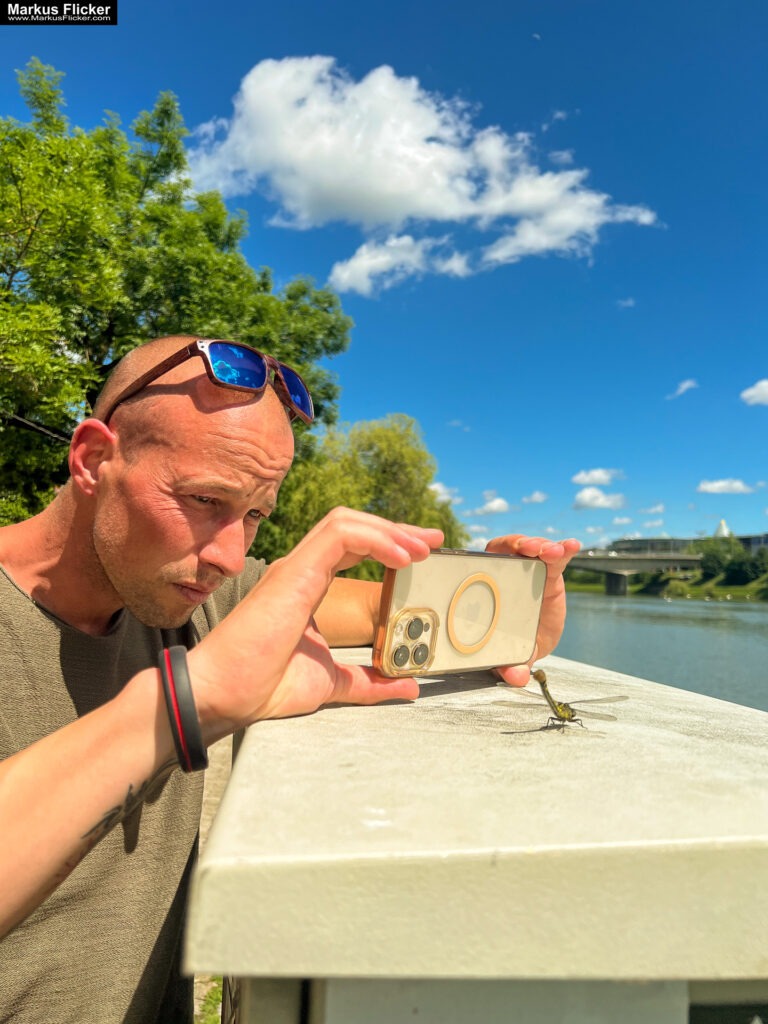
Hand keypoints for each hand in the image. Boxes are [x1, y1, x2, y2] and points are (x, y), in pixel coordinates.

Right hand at [189, 508, 443, 738]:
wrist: (223, 695)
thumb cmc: (261, 685)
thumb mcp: (331, 683)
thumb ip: (368, 681)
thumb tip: (407, 686)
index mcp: (307, 586)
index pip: (352, 547)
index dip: (388, 543)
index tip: (421, 553)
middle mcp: (300, 570)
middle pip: (354, 527)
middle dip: (396, 529)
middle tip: (433, 540)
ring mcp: (295, 568)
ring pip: (346, 522)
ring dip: (389, 530)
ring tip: (421, 548)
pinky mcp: (293, 572)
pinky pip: (339, 535)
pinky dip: (374, 539)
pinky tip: (400, 557)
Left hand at [484, 533, 580, 686]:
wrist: (530, 643)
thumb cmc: (511, 643)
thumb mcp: (511, 655)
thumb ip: (510, 666)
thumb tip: (517, 678)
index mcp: (487, 586)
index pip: (484, 562)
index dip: (491, 555)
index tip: (505, 555)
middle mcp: (506, 573)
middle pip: (509, 549)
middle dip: (520, 544)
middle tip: (533, 549)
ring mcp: (528, 570)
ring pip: (534, 550)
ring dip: (544, 547)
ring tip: (557, 551)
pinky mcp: (549, 573)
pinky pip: (557, 558)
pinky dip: (564, 550)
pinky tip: (572, 546)